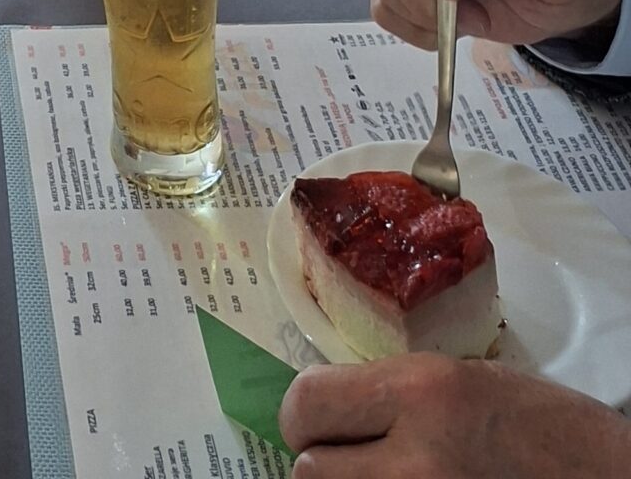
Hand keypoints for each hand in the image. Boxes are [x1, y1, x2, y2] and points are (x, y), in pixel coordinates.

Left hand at [280, 355, 630, 478]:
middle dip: (327, 463)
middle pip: (310, 471)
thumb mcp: (465, 382)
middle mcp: (415, 460)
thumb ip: (395, 393)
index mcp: (421, 393)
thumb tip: (332, 409)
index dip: (307, 416)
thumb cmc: (546, 430)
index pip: (306, 403)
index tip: (321, 421)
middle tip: (356, 459)